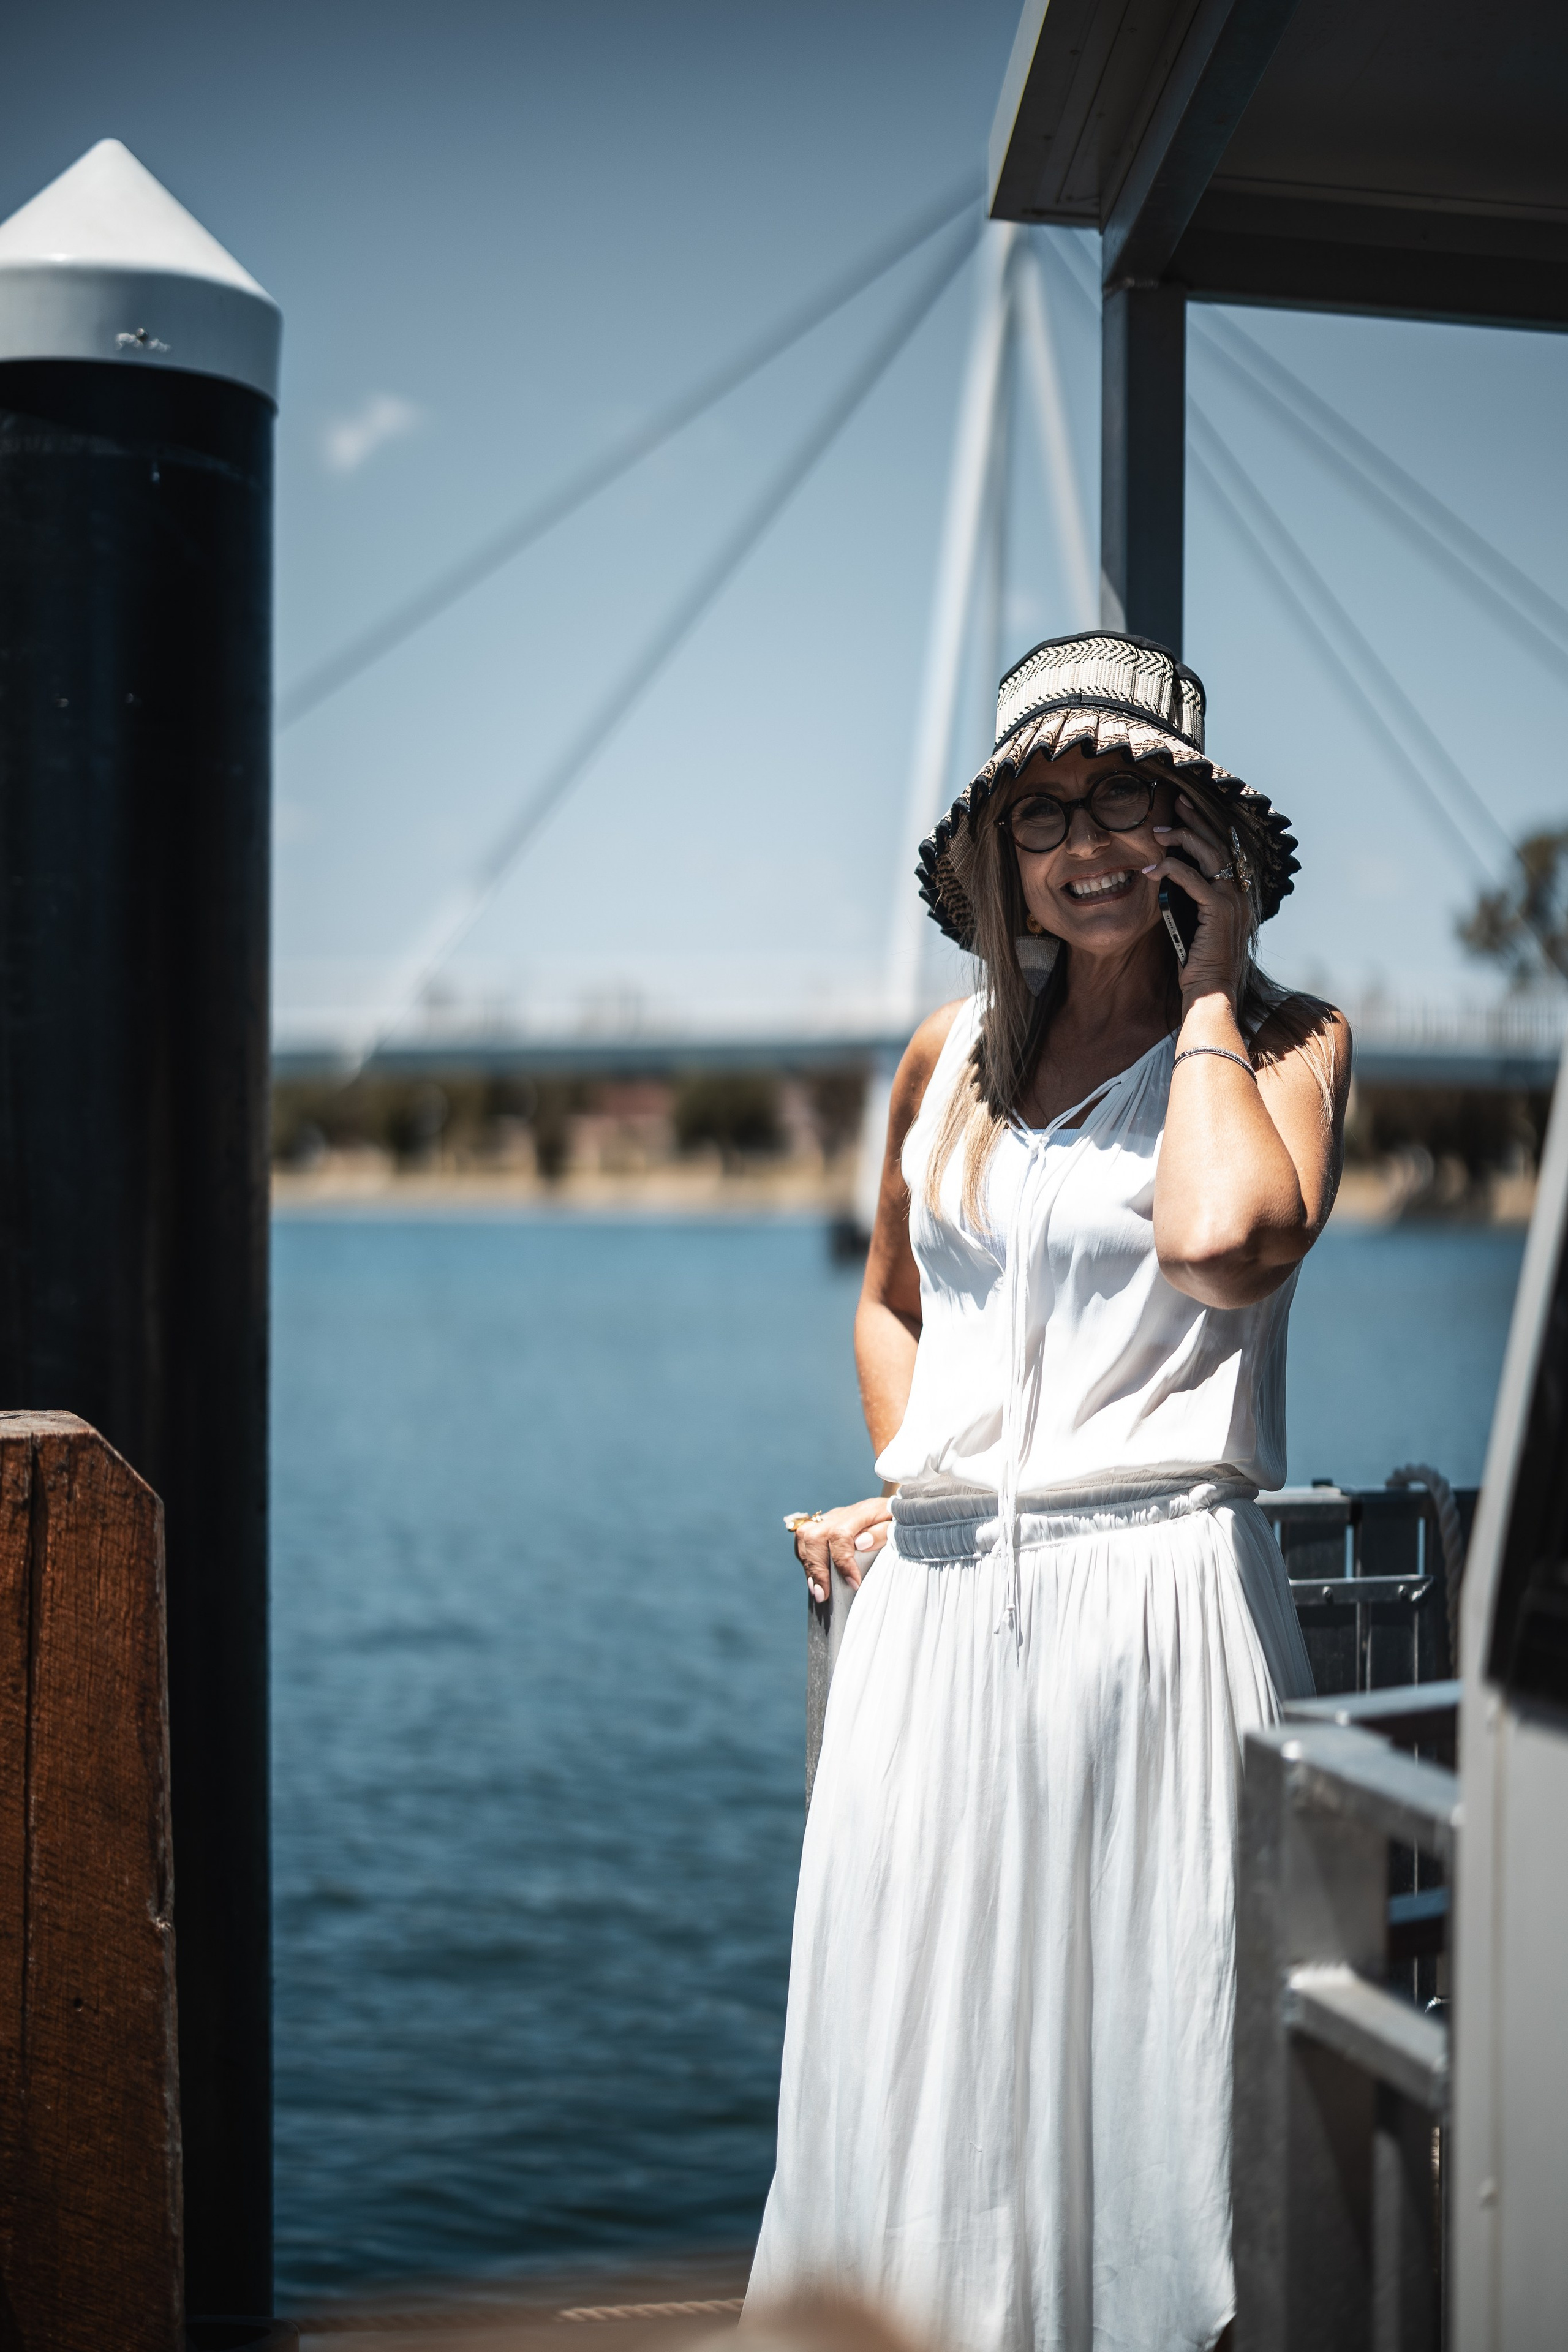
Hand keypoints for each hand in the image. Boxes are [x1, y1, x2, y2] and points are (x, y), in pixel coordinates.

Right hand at [789, 1497, 892, 1601]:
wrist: (890, 1509)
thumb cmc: (898, 1521)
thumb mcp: (900, 1525)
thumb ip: (883, 1532)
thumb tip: (861, 1544)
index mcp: (862, 1511)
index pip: (840, 1534)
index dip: (843, 1561)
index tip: (853, 1583)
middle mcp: (840, 1514)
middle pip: (815, 1537)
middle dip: (817, 1569)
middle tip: (824, 1595)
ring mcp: (828, 1519)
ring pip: (805, 1539)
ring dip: (809, 1568)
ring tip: (818, 1593)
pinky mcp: (821, 1526)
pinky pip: (803, 1541)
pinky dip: (806, 1562)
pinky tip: (814, 1581)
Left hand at [1143, 792, 1251, 1007]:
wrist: (1210, 994)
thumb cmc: (1199, 966)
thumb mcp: (1197, 926)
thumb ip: (1193, 902)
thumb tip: (1173, 880)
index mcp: (1239, 896)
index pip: (1227, 851)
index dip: (1208, 827)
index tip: (1188, 811)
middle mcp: (1241, 895)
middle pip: (1221, 844)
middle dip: (1197, 820)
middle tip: (1177, 802)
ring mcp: (1233, 901)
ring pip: (1210, 855)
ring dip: (1182, 838)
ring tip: (1158, 831)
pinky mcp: (1219, 911)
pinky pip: (1192, 879)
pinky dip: (1170, 870)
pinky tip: (1151, 869)